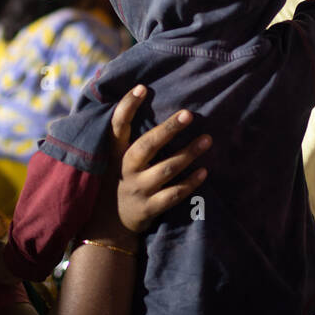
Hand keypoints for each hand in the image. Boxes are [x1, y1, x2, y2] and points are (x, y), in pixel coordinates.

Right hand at [83, 85, 209, 242]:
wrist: (107, 225)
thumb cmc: (116, 180)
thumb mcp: (112, 159)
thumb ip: (124, 137)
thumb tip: (143, 98)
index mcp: (114, 153)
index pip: (117, 126)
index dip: (128, 106)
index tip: (143, 88)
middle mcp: (125, 170)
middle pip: (146, 146)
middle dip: (168, 130)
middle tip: (188, 114)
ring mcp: (137, 190)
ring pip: (166, 170)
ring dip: (188, 154)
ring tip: (207, 140)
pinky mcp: (149, 208)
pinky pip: (173, 195)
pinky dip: (190, 184)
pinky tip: (204, 171)